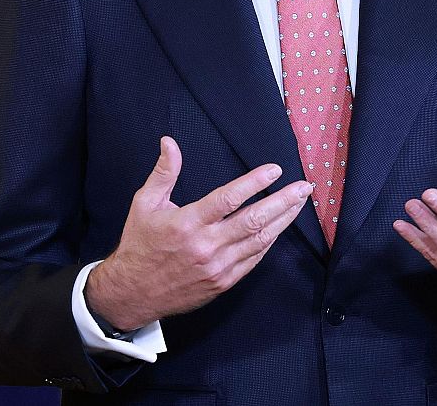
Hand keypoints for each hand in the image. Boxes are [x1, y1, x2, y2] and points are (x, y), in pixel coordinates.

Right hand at [85, 136, 311, 330]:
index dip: (254, 182)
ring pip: (259, 241)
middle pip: (253, 220)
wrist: (133, 293)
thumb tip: (169, 142)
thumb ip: (163, 173)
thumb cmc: (139, 245)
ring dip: (283, 221)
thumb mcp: (144, 204)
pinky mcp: (223, 283)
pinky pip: (253, 260)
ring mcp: (217, 267)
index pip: (228, 199)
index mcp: (187, 223)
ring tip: (299, 204)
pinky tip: (279, 228)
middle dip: (283, 202)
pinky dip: (269, 243)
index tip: (275, 170)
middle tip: (303, 187)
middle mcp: (206, 246)